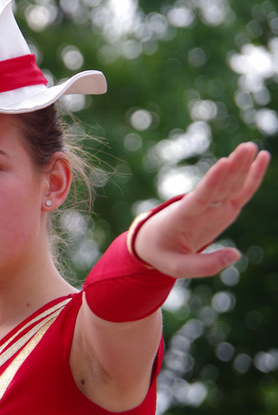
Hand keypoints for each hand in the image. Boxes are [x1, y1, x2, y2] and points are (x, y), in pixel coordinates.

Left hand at [134, 142, 270, 277]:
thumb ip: (204, 266)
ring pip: (229, 185)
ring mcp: (212, 207)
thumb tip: (236, 254)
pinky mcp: (223, 208)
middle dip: (232, 168)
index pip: (199, 198)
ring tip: (250, 147)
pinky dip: (251, 176)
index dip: (211, 182)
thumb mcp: (176, 267)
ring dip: (240, 166)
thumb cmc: (162, 253)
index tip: (223, 162)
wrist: (152, 240)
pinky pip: (240, 191)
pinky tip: (261, 158)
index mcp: (183, 218)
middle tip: (246, 147)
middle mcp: (199, 209)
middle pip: (219, 187)